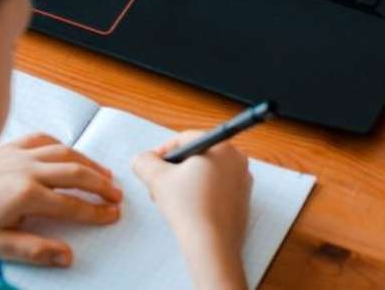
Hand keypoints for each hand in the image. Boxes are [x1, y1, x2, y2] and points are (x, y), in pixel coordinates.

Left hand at [0, 133, 121, 266]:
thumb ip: (35, 250)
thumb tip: (67, 256)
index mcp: (25, 195)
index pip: (71, 204)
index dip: (95, 210)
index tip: (113, 214)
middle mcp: (25, 169)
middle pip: (75, 172)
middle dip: (100, 184)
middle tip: (117, 195)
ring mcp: (16, 154)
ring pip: (63, 151)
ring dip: (87, 162)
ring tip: (104, 174)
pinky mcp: (6, 147)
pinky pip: (40, 138)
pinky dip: (60, 144)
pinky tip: (70, 153)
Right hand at [132, 131, 251, 289]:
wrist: (212, 246)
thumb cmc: (188, 208)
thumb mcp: (157, 179)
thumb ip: (144, 162)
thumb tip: (142, 159)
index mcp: (221, 146)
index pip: (185, 138)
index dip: (163, 151)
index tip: (151, 166)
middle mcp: (237, 159)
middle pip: (197, 155)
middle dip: (174, 169)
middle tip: (158, 185)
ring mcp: (243, 181)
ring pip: (207, 173)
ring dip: (185, 182)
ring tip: (170, 199)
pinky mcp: (243, 201)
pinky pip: (217, 189)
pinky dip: (201, 194)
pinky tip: (188, 210)